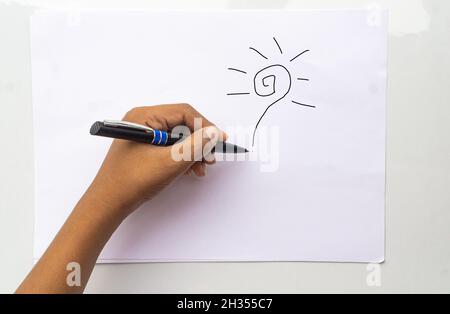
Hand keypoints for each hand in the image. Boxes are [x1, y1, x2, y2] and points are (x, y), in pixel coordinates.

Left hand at [87, 104, 225, 218]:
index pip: (184, 112)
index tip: (220, 141)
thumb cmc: (133, 181)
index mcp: (144, 116)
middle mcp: (142, 121)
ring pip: (177, 137)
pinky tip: (188, 170)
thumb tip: (215, 132)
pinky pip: (169, 146)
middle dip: (198, 142)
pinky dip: (181, 157)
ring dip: (192, 152)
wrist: (108, 203)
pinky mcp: (143, 148)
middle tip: (209, 159)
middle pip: (181, 124)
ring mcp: (142, 134)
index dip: (205, 126)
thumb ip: (195, 145)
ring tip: (199, 169)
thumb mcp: (170, 162)